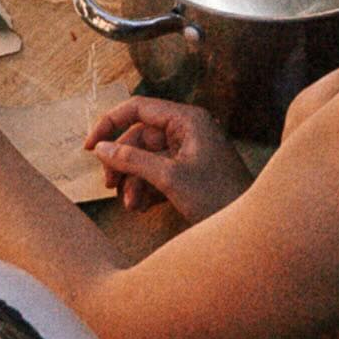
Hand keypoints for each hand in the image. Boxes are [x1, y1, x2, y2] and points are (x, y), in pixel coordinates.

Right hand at [87, 93, 246, 228]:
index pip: (138, 108)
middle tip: (109, 186)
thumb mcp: (169, 178)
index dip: (110, 124)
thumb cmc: (217, 196)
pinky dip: (146, 189)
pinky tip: (142, 208)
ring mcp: (189, 153)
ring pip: (146, 159)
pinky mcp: (189, 174)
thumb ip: (132, 160)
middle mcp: (187, 131)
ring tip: (132, 206)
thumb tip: (100, 148)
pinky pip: (157, 174)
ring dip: (133, 181)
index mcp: (187, 120)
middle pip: (139, 138)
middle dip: (123, 164)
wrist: (249, 230)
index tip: (89, 147)